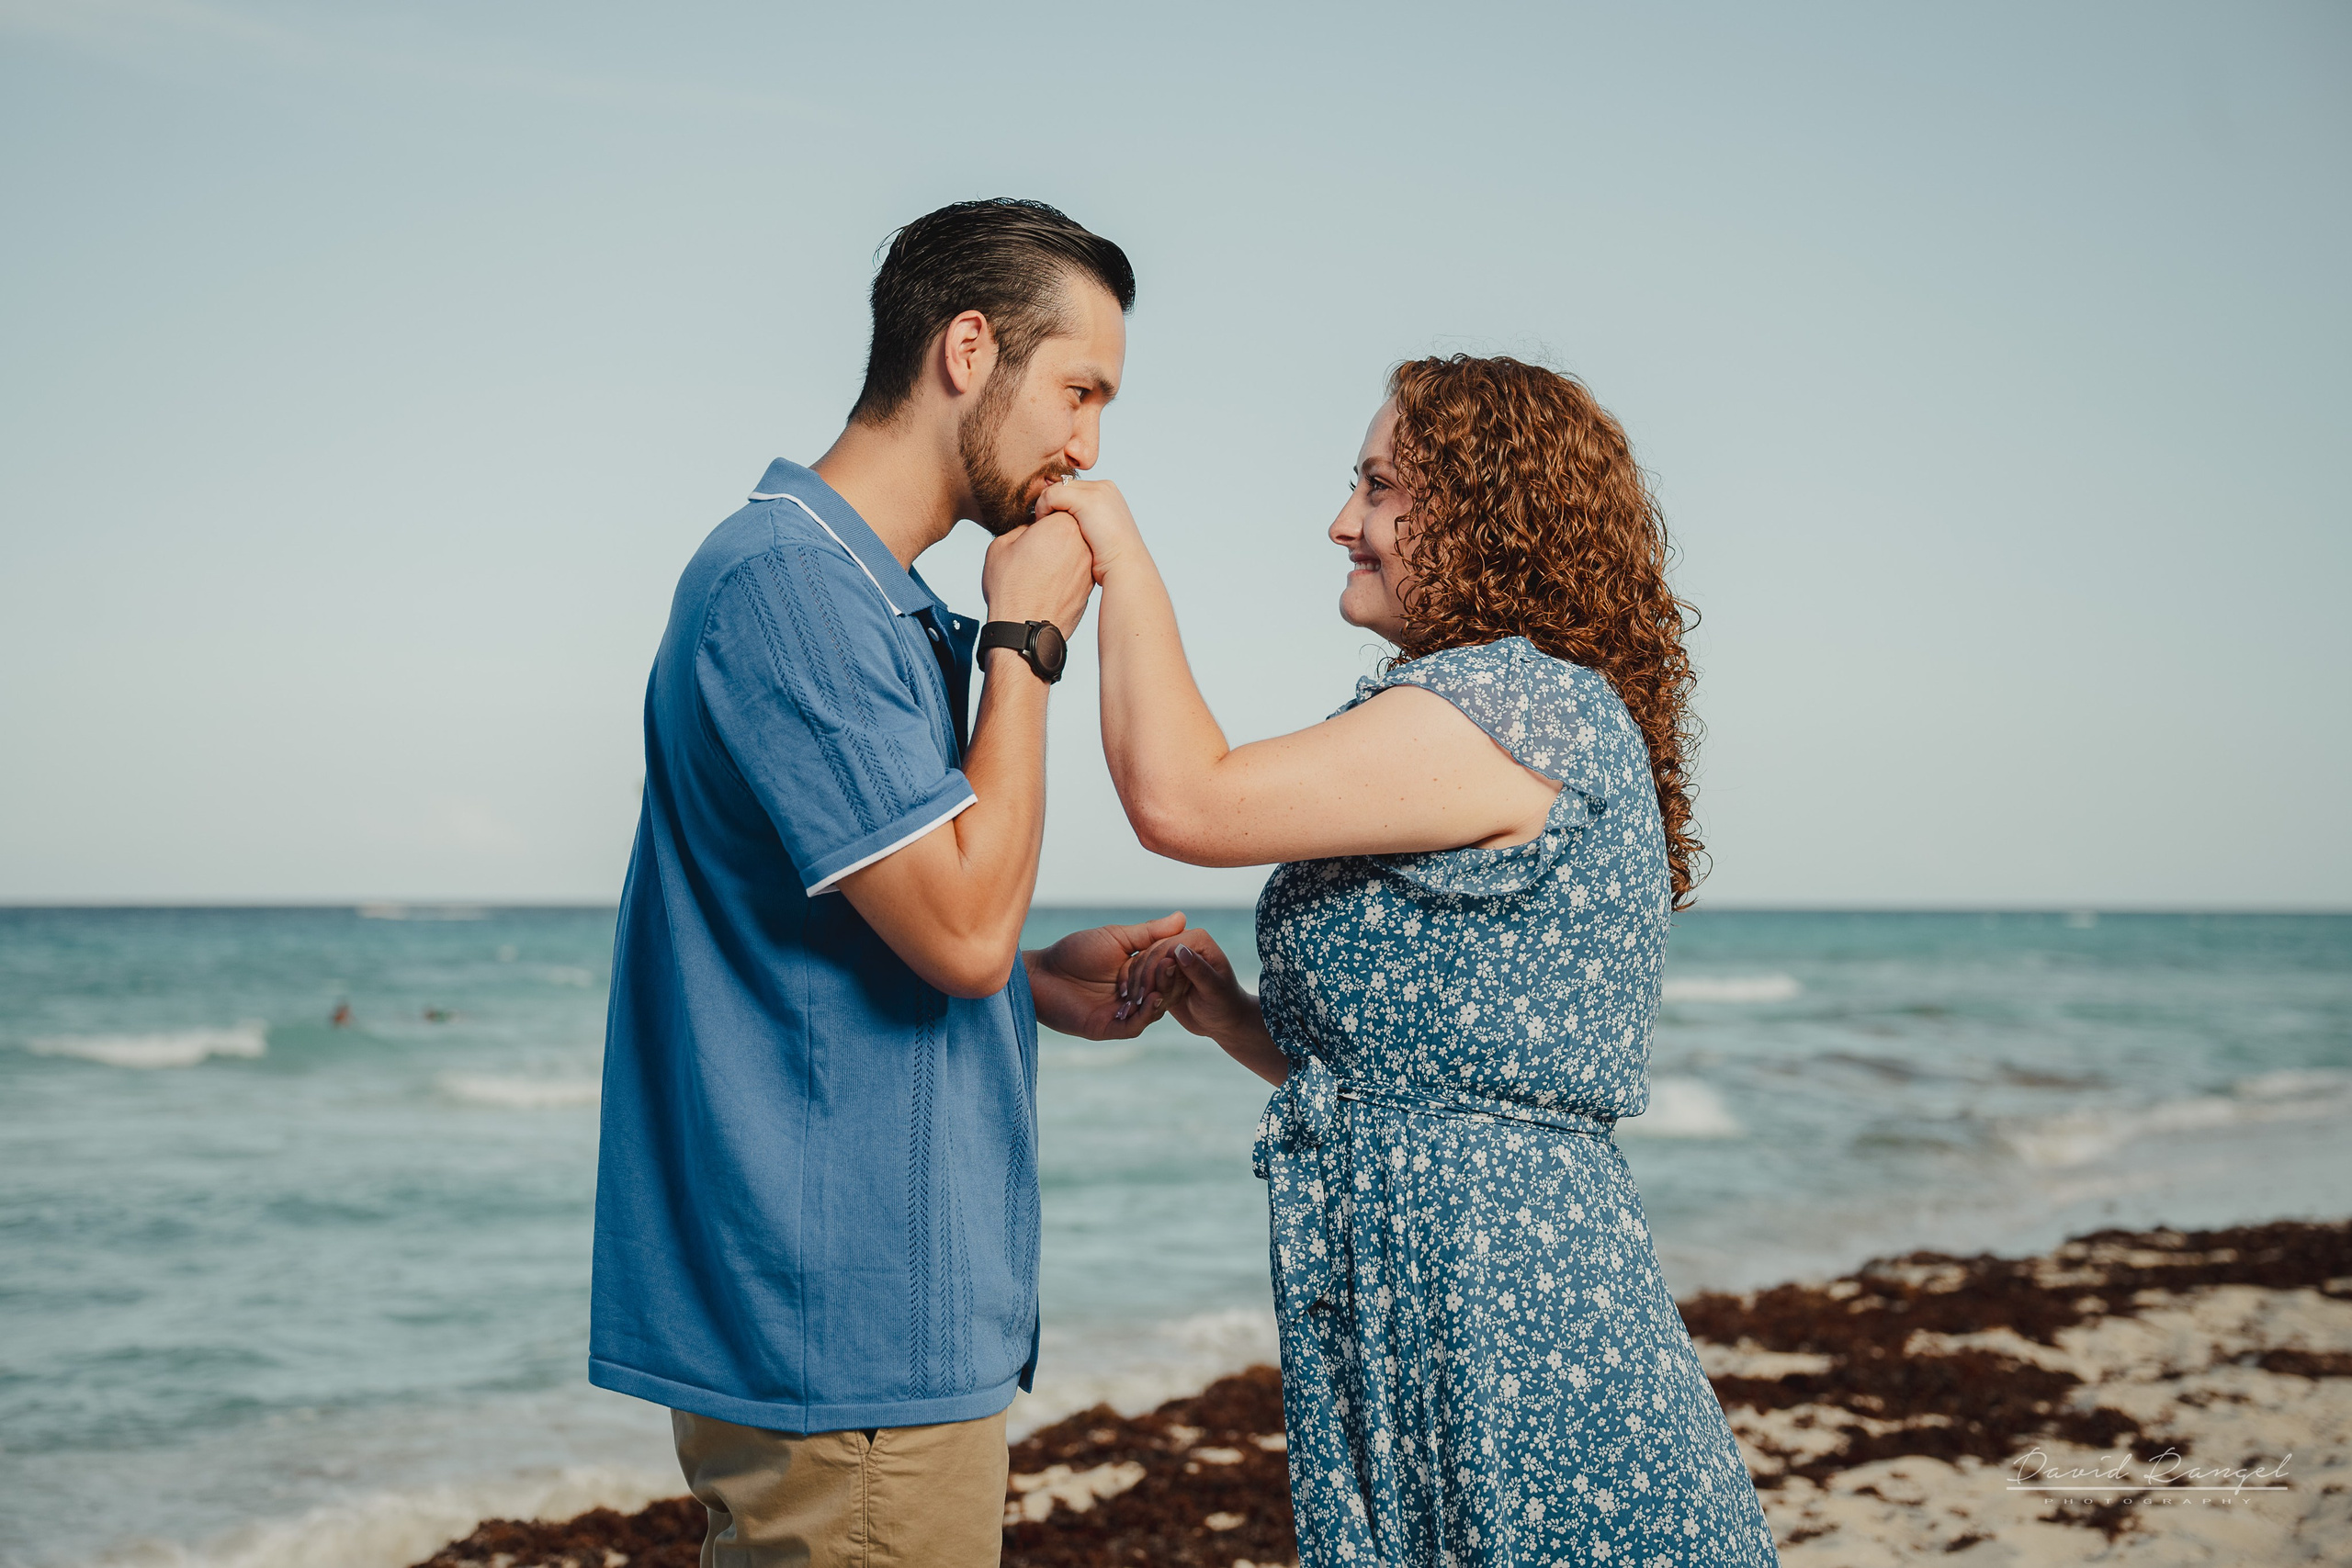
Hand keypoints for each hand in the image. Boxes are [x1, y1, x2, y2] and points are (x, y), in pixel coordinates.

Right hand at [982, 510, 1095, 637]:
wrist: (1024, 630)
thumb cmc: (1010, 588)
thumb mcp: (1002, 544)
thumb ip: (1022, 527)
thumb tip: (1033, 528)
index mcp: (1062, 525)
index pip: (1059, 505)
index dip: (1044, 513)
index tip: (1033, 525)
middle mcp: (1082, 543)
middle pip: (1072, 525)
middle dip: (1056, 531)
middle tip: (1037, 545)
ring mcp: (1089, 566)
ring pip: (1077, 548)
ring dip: (1063, 551)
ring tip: (1041, 565)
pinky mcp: (1090, 585)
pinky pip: (1078, 568)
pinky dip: (1067, 571)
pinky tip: (1049, 580)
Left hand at [1023, 911, 1191, 1040]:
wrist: (1040, 973)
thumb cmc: (1073, 952)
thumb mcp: (1116, 938)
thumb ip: (1149, 932)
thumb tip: (1183, 918)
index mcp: (1138, 973)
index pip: (1166, 972)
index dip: (1175, 964)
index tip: (1183, 951)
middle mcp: (1134, 995)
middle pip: (1164, 993)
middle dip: (1169, 981)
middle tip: (1172, 967)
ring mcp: (1122, 1013)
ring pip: (1152, 1012)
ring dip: (1159, 998)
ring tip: (1162, 984)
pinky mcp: (1108, 1028)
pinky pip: (1134, 1026)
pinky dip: (1144, 1015)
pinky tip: (1149, 1000)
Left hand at [1034, 478, 1143, 584]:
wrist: (1125, 567)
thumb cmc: (1111, 559)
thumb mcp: (1099, 533)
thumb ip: (1085, 521)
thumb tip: (1066, 521)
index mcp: (1108, 493)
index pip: (1073, 488)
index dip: (1059, 503)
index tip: (1050, 520)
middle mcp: (1104, 487)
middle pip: (1063, 486)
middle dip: (1051, 502)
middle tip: (1042, 521)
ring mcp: (1097, 492)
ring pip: (1055, 489)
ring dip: (1045, 506)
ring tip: (1042, 524)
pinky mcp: (1087, 500)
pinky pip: (1051, 495)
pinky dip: (1042, 508)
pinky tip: (1042, 524)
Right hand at [1119, 929, 1254, 1043]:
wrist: (1221, 1020)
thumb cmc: (1225, 1005)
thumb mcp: (1214, 990)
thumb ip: (1199, 970)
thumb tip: (1179, 950)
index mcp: (1197, 939)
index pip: (1167, 945)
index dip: (1153, 966)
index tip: (1146, 992)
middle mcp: (1182, 942)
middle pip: (1151, 952)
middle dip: (1143, 977)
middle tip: (1136, 1003)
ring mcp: (1170, 956)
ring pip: (1142, 963)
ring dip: (1138, 985)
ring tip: (1134, 1007)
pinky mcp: (1161, 970)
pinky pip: (1142, 975)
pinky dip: (1138, 989)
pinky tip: (1135, 1006)